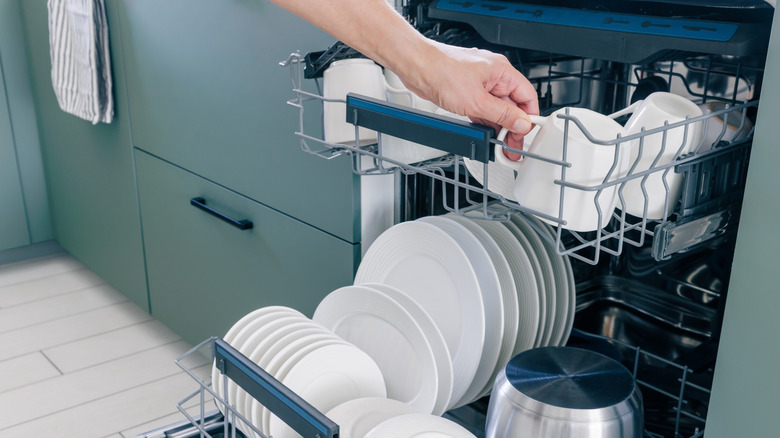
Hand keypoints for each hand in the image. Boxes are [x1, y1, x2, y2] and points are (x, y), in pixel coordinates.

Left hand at [399, 42, 538, 159]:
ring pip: (496, 107)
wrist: (416, 66)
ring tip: (498, 145)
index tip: (525, 134)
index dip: (529, 118)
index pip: (528, 96)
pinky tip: (484, 133)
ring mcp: (479, 82)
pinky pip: (481, 107)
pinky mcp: (466, 89)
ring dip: (497, 125)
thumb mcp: (477, 101)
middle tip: (511, 146)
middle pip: (512, 104)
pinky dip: (484, 120)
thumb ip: (502, 114)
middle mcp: (493, 75)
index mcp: (502, 71)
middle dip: (512, 126)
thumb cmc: (442, 72)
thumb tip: (521, 123)